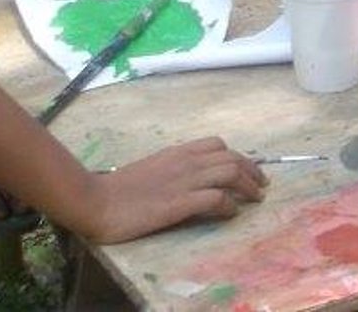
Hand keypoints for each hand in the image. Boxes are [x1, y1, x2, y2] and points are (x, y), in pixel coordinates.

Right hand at [77, 138, 265, 243]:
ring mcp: (184, 181)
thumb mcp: (151, 169)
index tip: (246, 170)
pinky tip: (231, 213)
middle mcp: (186, 162)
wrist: (95, 201)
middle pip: (232, 157)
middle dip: (252, 170)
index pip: (217, 145)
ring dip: (248, 186)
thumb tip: (191, 177)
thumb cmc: (117, 189)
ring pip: (230, 172)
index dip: (237, 156)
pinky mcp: (179, 203)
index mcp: (177, 152)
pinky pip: (215, 198)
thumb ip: (173, 168)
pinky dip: (229, 204)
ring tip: (255, 199)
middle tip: (261, 186)